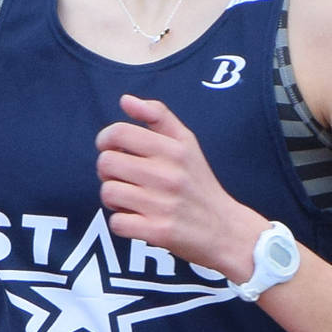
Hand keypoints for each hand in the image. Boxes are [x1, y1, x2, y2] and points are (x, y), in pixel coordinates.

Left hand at [94, 94, 257, 277]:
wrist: (225, 230)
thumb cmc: (199, 183)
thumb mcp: (187, 143)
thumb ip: (157, 116)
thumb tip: (125, 100)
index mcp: (174, 149)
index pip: (119, 132)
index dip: (106, 139)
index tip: (111, 149)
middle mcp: (168, 175)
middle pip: (107, 163)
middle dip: (108, 172)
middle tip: (123, 179)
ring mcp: (162, 204)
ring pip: (108, 193)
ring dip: (114, 199)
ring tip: (132, 200)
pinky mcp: (158, 232)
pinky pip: (117, 223)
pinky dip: (122, 223)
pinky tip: (138, 220)